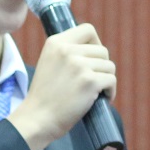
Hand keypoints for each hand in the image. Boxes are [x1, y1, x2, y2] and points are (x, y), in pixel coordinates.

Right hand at [8, 23, 116, 149]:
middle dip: (101, 67)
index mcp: (55, 43)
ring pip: (109, 66)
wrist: (37, 119)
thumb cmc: (45, 96)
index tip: (92, 59)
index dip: (95, 43)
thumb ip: (67, 52)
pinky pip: (112, 80)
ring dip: (105, 80)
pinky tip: (101, 99)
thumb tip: (94, 49)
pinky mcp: (89, 81)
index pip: (88, 30)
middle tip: (92, 81)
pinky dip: (110, 92)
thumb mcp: (49, 63)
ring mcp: (79, 65)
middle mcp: (67, 50)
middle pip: (102, 50)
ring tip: (93, 92)